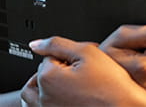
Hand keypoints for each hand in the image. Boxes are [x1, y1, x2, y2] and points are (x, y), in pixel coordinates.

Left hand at [26, 36, 145, 106]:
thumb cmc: (112, 86)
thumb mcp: (87, 52)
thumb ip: (57, 44)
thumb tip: (36, 44)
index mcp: (48, 78)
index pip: (47, 59)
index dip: (64, 58)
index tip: (80, 64)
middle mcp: (44, 99)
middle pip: (38, 78)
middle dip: (53, 73)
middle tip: (74, 75)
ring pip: (32, 98)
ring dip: (43, 89)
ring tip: (63, 87)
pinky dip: (48, 104)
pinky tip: (64, 100)